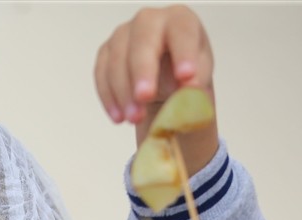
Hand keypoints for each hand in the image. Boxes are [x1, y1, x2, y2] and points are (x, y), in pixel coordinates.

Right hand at [95, 4, 217, 171]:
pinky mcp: (106, 52)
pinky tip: (119, 117)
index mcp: (179, 19)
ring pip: (117, 60)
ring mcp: (123, 35)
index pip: (181, 31)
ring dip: (124, 92)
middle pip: (142, 42)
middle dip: (143, 71)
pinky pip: (102, 74)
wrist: (165, 78)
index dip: (184, 53)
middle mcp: (149, 20)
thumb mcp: (199, 77)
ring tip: (134, 118)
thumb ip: (196, 83)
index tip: (186, 77)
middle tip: (146, 97)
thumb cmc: (182, 72)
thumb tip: (189, 90)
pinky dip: (109, 98)